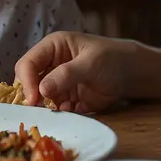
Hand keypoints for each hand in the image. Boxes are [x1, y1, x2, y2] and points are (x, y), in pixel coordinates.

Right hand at [14, 32, 136, 113]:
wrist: (133, 73)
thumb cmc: (113, 58)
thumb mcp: (91, 63)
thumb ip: (67, 74)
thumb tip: (41, 89)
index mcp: (53, 47)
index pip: (28, 64)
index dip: (27, 81)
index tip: (34, 99)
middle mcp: (51, 65)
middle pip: (29, 82)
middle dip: (33, 97)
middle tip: (40, 110)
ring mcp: (58, 83)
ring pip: (40, 99)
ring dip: (47, 108)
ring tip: (64, 108)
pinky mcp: (66, 99)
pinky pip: (55, 109)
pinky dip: (61, 113)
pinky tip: (75, 109)